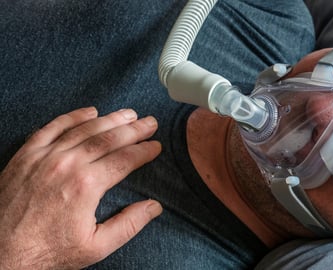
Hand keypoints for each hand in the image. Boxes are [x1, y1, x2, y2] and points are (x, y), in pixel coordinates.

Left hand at [0, 107, 162, 268]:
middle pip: (108, 139)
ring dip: (110, 119)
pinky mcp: (27, 155)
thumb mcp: (96, 247)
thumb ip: (129, 224)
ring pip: (84, 129)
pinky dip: (73, 117)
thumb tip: (153, 207)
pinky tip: (89, 111)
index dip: (144, 151)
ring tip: (128, 114)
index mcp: (86, 186)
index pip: (124, 160)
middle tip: (150, 122)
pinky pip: (53, 127)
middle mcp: (67, 164)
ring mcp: (44, 156)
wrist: (0, 254)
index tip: (156, 146)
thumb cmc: (47, 251)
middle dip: (134, 129)